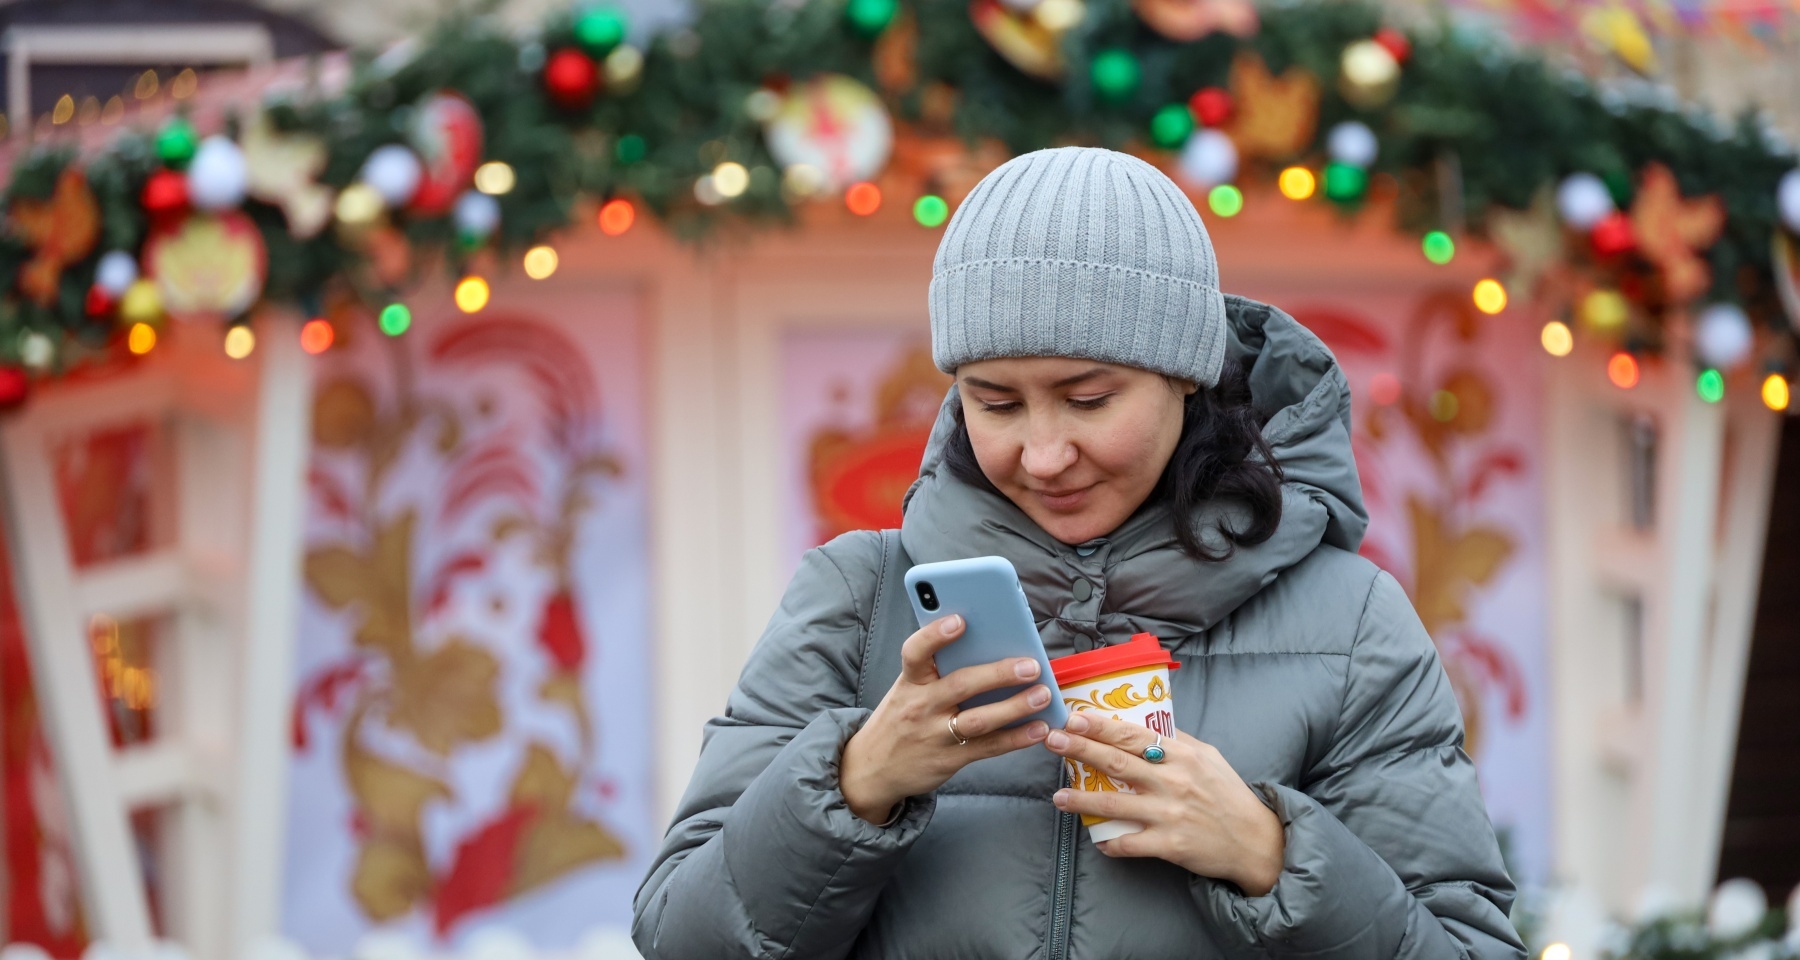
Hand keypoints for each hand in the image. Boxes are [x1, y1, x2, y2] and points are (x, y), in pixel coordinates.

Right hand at [840, 614, 1051, 823]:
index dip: (936, 634)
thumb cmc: (900, 719)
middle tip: (1030, 665)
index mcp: (910, 681)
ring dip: (1014, 707)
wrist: (872, 769)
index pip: (915, 652)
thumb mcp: (907, 690)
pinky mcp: (950, 759)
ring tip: (1042, 695)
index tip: (960, 621)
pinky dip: (1016, 738)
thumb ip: (937, 671)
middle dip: (998, 673)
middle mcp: (921, 706)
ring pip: (979, 720)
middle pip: (961, 685)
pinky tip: (1038, 728)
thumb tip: (986, 646)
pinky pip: (988, 747)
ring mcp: (936, 734)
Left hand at [1044, 713, 1284, 895]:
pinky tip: (1096, 841)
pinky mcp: (1169, 844)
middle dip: (1080, 749)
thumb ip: (1177, 741)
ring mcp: (1169, 813)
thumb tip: (1145, 722)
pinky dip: (1110, 844)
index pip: (1133, 734)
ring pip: (1114, 804)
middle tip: (1052, 741)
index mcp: (1182, 755)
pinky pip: (1129, 844)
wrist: (1255, 841)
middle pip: (1117, 762)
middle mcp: (1173, 781)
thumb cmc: (1228, 795)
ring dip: (1081, 800)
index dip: (1100, 725)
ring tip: (1057, 796)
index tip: (1074, 718)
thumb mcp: (1208, 757)